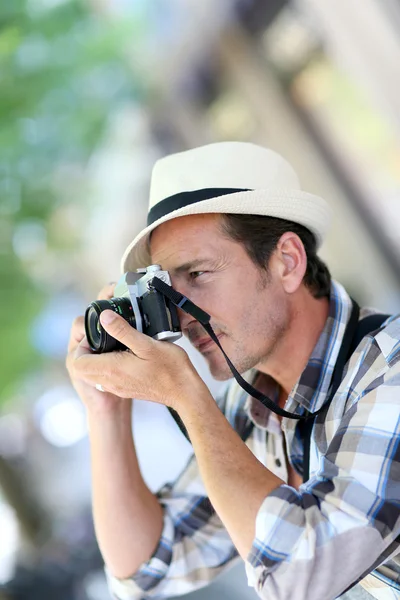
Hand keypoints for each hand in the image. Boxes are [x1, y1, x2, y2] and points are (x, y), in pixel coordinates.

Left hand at [70, 308, 207, 412]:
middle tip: (102, 337)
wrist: (184, 392)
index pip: (78, 362)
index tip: (97, 334)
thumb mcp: (146, 344)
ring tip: (113, 344)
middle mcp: (110, 381)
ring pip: (93, 374)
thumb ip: (122, 330)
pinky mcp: (125, 389)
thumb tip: (104, 317)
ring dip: (96, 359)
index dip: (81, 346)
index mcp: (112, 369)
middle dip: (87, 351)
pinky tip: (123, 355)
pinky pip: (105, 378)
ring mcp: (117, 387)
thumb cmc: (170, 369)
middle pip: (83, 369)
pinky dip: (106, 366)